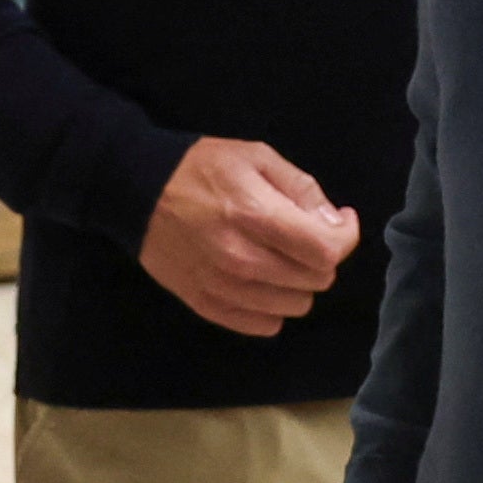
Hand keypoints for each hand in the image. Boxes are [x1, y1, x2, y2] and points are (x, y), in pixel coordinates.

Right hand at [142, 134, 357, 339]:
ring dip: (298, 283)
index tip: (339, 222)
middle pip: (316, 280)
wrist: (136, 191)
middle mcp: (241, 258)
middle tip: (302, 235)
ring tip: (279, 257)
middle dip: (320, 256)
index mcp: (255, 215)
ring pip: (295, 306)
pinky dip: (272, 306)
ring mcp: (222, 287)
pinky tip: (260, 281)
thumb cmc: (202, 168)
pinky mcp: (206, 306)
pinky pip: (264, 325)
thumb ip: (302, 189)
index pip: (326, 250)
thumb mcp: (257, 157)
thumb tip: (333, 223)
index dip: (345, 236)